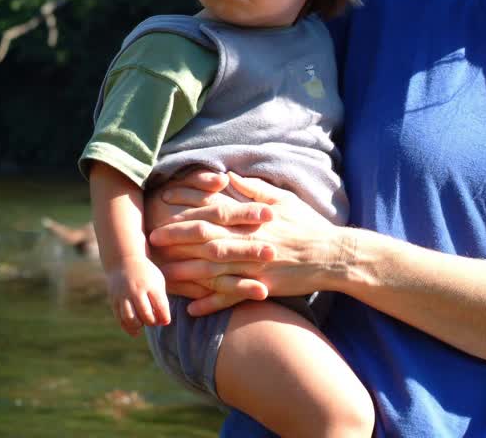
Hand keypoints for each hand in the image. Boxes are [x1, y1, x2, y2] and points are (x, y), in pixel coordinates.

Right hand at [104, 256, 171, 336]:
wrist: (124, 261)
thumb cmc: (146, 275)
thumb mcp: (158, 281)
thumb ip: (162, 301)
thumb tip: (163, 322)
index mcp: (151, 285)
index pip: (161, 307)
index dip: (164, 318)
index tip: (165, 320)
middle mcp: (136, 289)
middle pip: (146, 314)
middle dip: (152, 322)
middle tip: (153, 320)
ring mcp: (123, 295)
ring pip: (130, 318)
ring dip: (139, 325)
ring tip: (142, 322)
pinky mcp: (114, 300)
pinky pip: (120, 318)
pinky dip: (128, 328)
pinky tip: (135, 329)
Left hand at [150, 172, 343, 315]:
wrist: (332, 256)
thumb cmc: (308, 225)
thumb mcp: (283, 200)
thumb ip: (253, 189)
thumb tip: (229, 176)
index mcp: (250, 218)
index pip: (211, 209)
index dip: (186, 206)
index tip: (165, 202)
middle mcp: (247, 240)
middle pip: (204, 238)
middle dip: (177, 238)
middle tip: (153, 239)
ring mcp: (252, 265)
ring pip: (212, 269)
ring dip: (185, 272)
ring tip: (163, 276)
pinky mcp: (261, 286)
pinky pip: (231, 297)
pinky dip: (211, 304)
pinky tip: (191, 309)